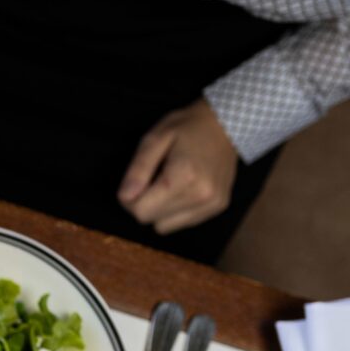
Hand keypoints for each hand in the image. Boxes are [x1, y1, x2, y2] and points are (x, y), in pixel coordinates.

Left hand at [118, 99, 238, 235]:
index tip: (137, 181)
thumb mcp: (155, 138)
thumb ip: (138, 169)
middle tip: (152, 179)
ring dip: (159, 209)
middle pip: (151, 220)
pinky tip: (184, 188)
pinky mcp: (218, 207)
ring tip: (170, 183)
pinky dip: (175, 211)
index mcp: (184, 176)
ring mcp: (212, 203)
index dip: (130, 198)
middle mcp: (202, 195)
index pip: (141, 211)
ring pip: (164, 226)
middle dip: (143, 203)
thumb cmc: (187, 127)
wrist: (227, 124)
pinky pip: (182, 223)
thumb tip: (125, 197)